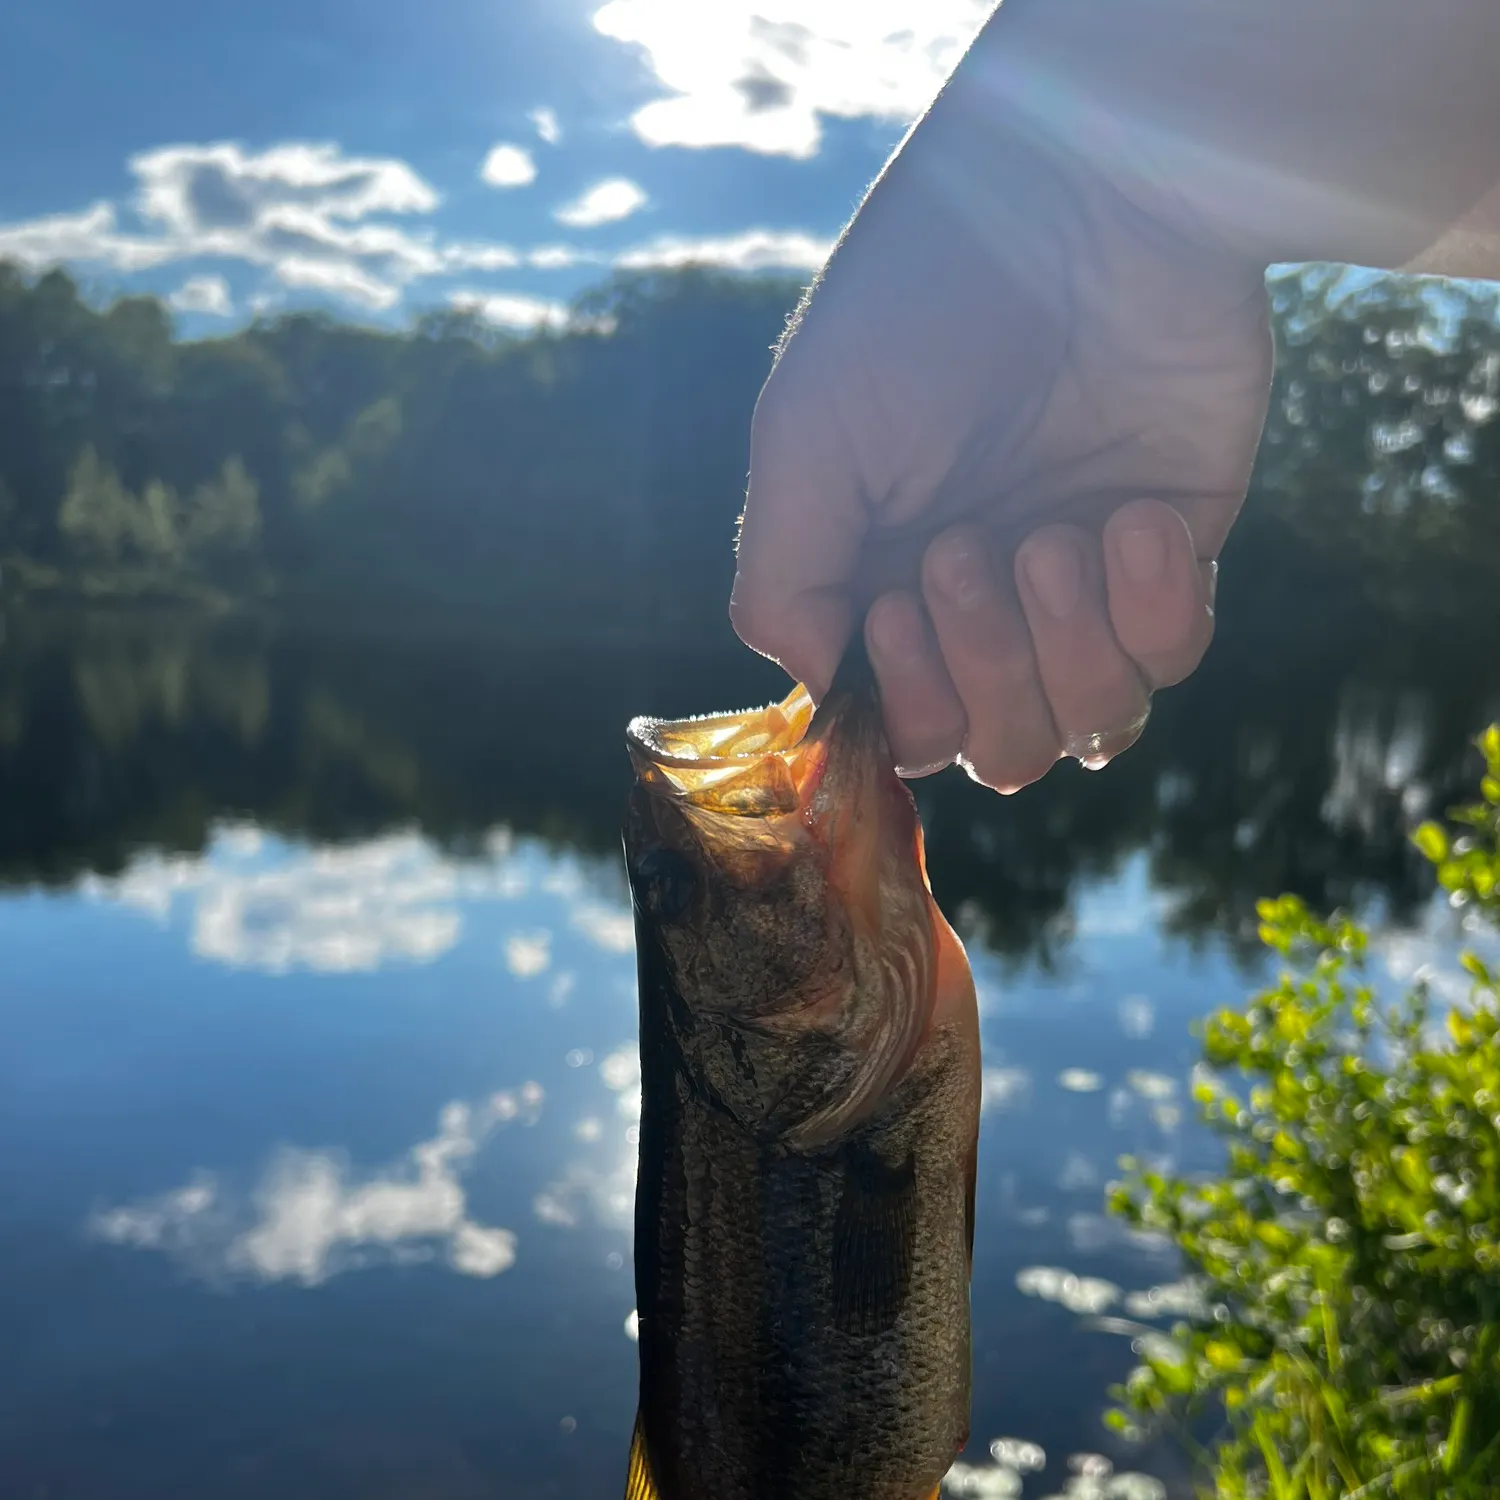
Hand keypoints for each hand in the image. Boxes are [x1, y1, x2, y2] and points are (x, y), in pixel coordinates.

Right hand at [731, 82, 1272, 790]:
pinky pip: (1172, 655)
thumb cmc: (920, 310)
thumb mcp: (805, 436)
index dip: (906, 708)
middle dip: (985, 675)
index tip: (891, 614)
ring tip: (1056, 534)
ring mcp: (1080, 584)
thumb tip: (814, 687)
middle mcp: (984, 599)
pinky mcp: (1171, 554)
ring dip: (1067, 647)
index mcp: (885, 580)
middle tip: (966, 551)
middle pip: (999, 748)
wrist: (1085, 198)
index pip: (901, 726)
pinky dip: (1150, 606)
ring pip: (1091, 726)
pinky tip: (1134, 515)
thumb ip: (785, 578)